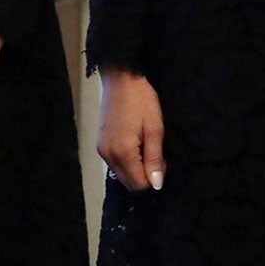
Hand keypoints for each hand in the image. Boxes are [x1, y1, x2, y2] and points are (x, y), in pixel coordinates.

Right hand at [97, 67, 165, 191]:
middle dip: (145, 176)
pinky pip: (116, 164)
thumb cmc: (142, 101)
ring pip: (122, 175)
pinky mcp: (101, 145)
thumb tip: (156, 184)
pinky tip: (137, 145)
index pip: (138, 184)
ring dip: (137, 169)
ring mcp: (102, 151)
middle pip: (128, 183)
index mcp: (122, 153)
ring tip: (148, 147)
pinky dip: (128, 162)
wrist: (121, 81)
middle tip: (157, 156)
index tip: (163, 162)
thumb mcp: (154, 129)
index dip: (154, 179)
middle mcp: (108, 156)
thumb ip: (154, 159)